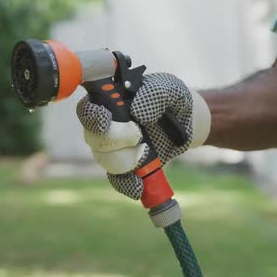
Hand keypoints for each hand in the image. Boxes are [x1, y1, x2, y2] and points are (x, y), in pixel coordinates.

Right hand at [76, 73, 210, 199]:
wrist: (188, 121)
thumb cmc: (173, 99)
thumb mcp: (170, 89)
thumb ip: (154, 94)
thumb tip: (137, 114)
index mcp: (111, 100)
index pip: (88, 107)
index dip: (91, 115)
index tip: (104, 121)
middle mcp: (107, 124)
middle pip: (92, 137)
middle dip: (111, 140)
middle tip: (137, 137)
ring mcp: (116, 146)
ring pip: (104, 159)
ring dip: (122, 161)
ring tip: (145, 154)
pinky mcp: (128, 165)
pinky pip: (118, 179)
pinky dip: (126, 185)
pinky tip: (139, 187)